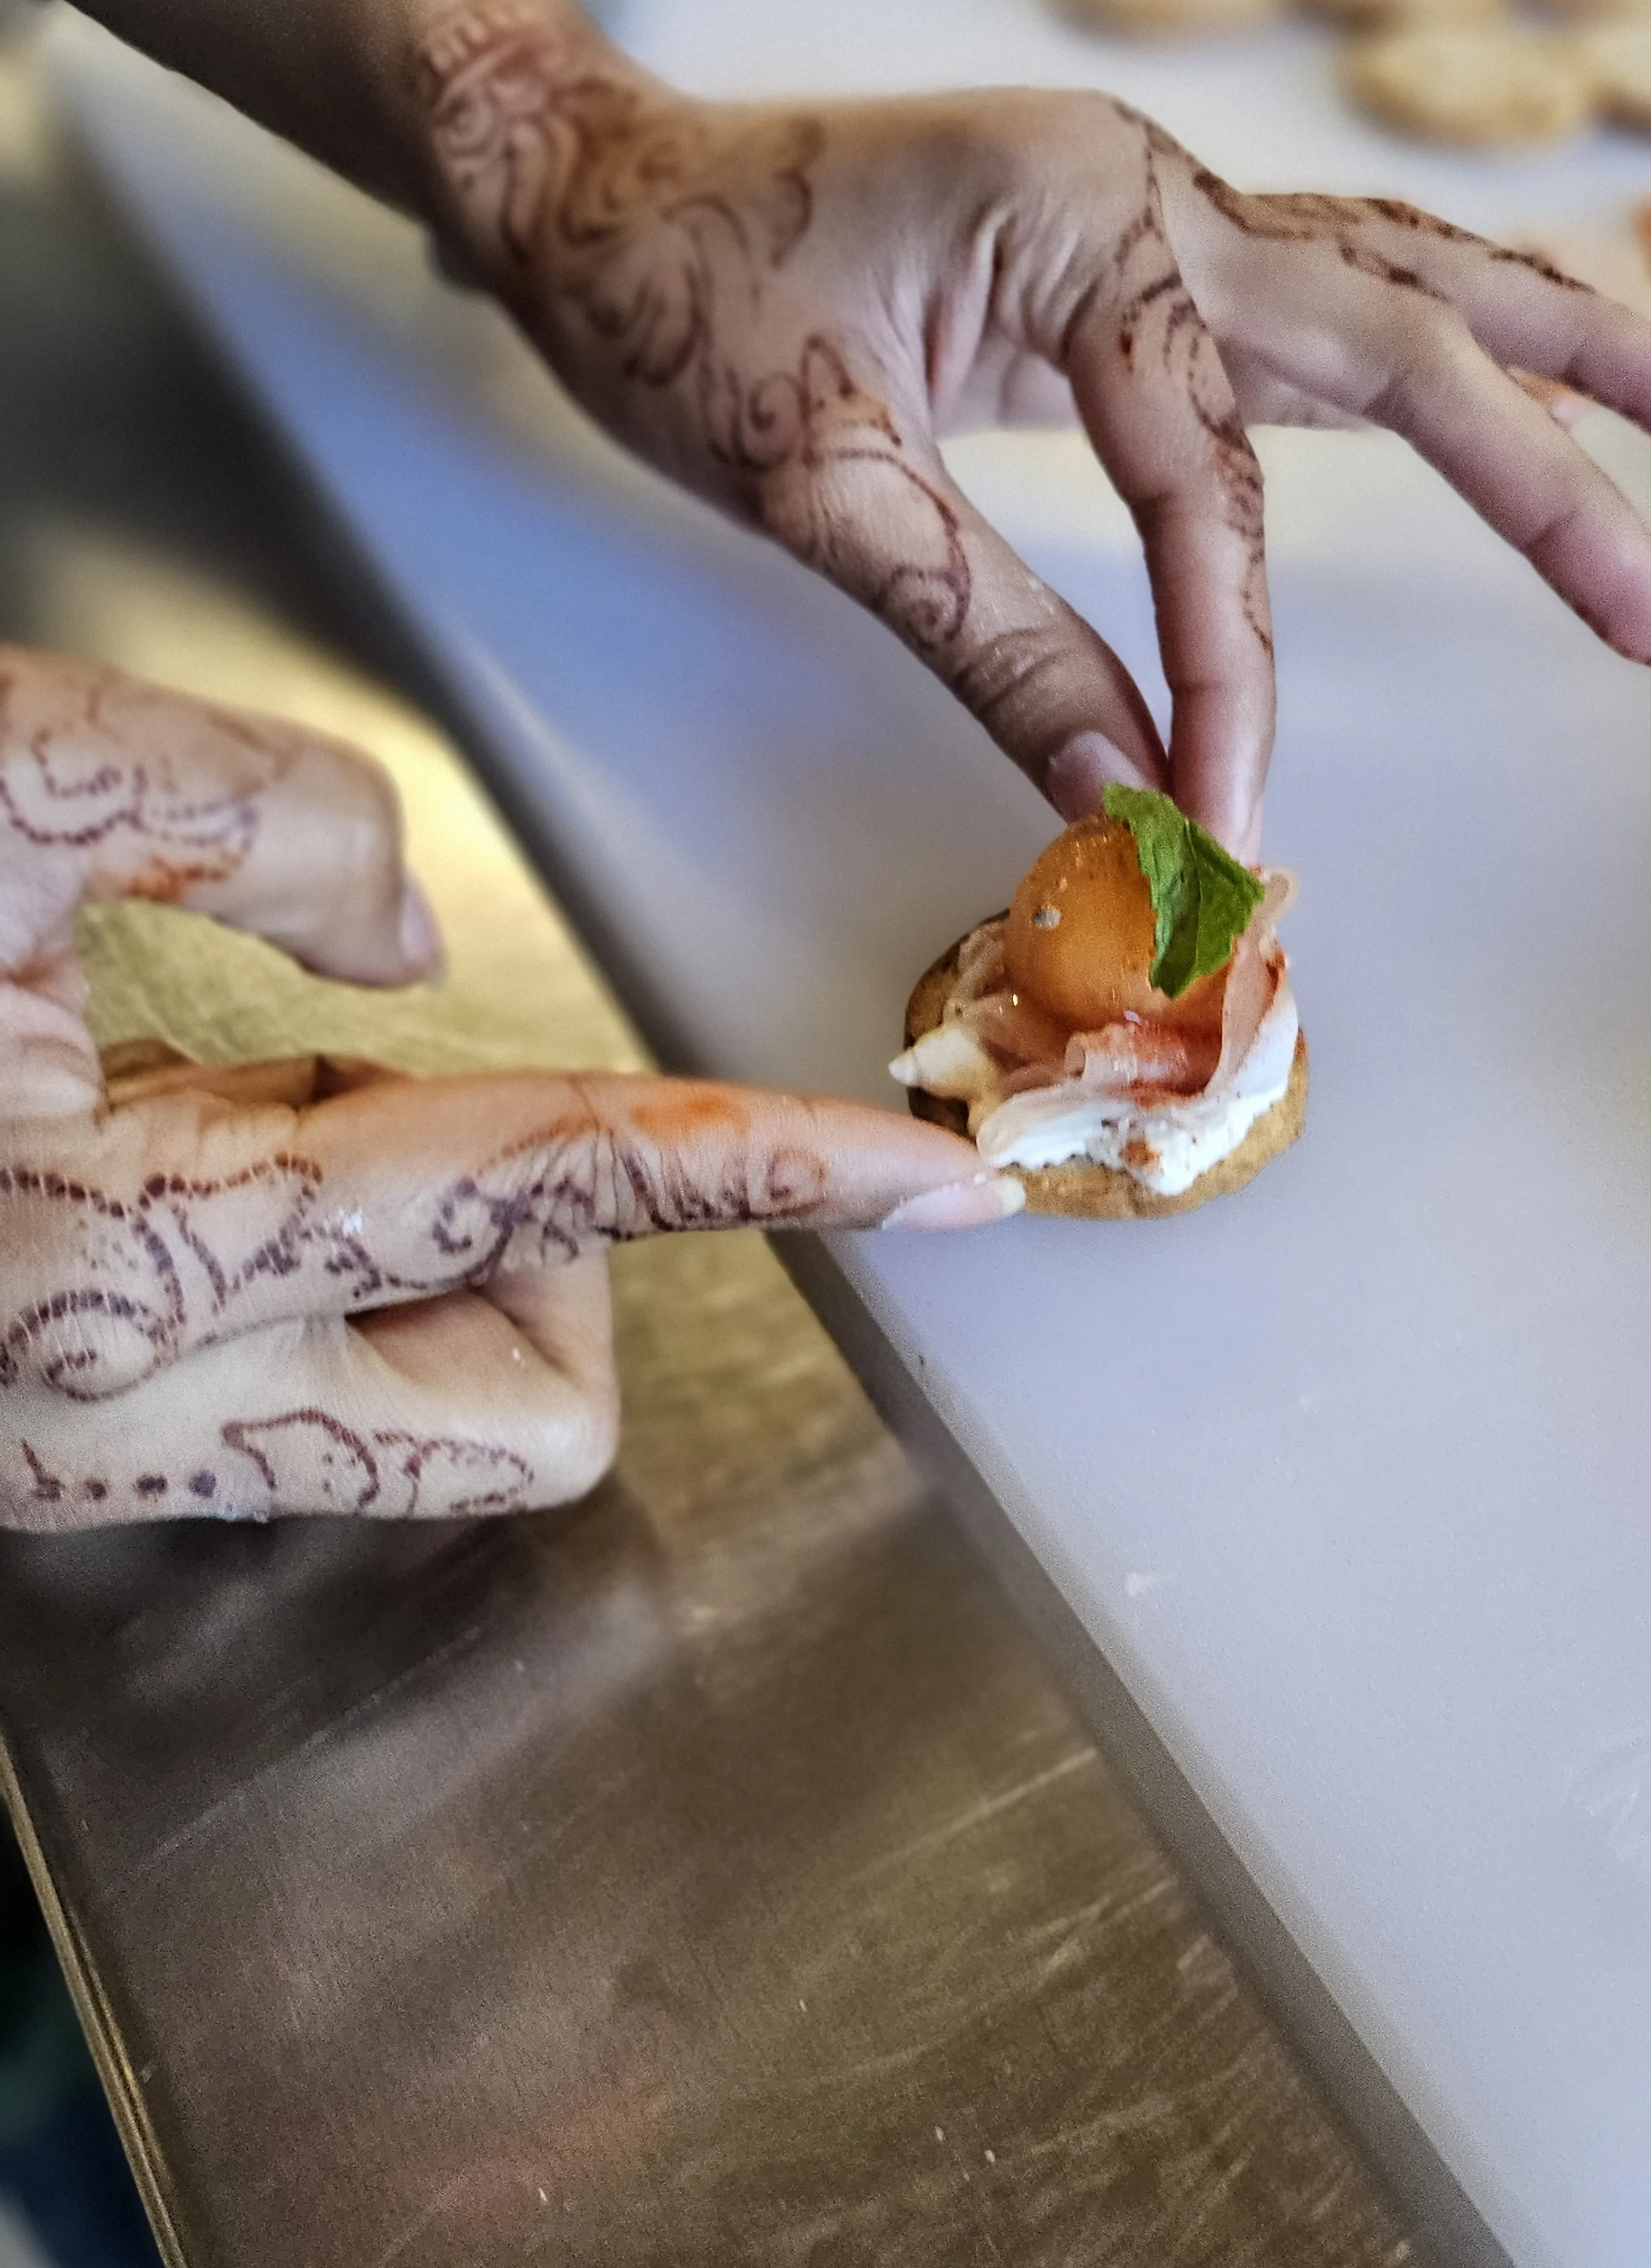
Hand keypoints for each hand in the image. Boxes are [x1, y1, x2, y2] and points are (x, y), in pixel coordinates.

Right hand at [0, 649, 1010, 1532]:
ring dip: (402, 1240)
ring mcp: (70, 1454)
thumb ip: (248, 813)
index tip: (943, 1176)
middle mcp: (103, 1408)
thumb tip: (406, 928)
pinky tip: (164, 1127)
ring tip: (223, 1092)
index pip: (549, 1185)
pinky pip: (283, 1373)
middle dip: (542, 1257)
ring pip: (403, 1402)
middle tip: (389, 1090)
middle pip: (524, 1415)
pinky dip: (296, 1245)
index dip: (774, 1165)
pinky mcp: (41, 1439)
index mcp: (107, 1253)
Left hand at [415, 0, 1650, 856]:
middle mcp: (1151, 192)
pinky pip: (1329, 289)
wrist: (584, 179)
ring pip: (1404, 280)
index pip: (1213, 485)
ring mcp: (1155, 206)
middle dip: (1555, 483)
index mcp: (1080, 230)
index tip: (1225, 811)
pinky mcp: (1137, 248)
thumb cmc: (668, 301)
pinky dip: (1447, 336)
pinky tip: (1532, 377)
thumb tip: (1127, 796)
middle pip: (1406, 340)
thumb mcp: (814, 484)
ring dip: (1559, 359)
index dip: (1231, 664)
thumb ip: (987, 638)